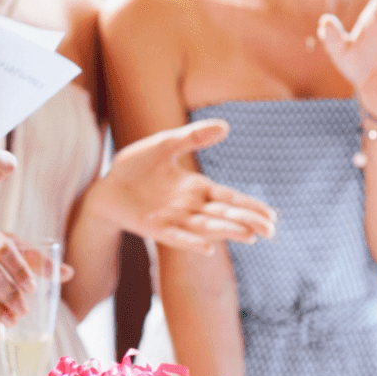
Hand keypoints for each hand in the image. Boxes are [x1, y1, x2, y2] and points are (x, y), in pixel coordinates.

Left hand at [93, 119, 275, 254]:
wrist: (104, 186)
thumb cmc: (135, 167)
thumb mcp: (165, 145)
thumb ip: (192, 137)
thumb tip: (226, 126)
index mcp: (196, 188)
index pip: (229, 198)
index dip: (250, 206)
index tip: (272, 216)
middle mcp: (189, 206)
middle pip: (224, 215)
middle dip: (247, 222)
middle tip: (271, 231)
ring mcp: (173, 219)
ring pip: (205, 227)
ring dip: (227, 232)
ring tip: (250, 237)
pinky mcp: (154, 227)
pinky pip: (175, 237)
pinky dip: (191, 242)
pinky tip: (207, 248)